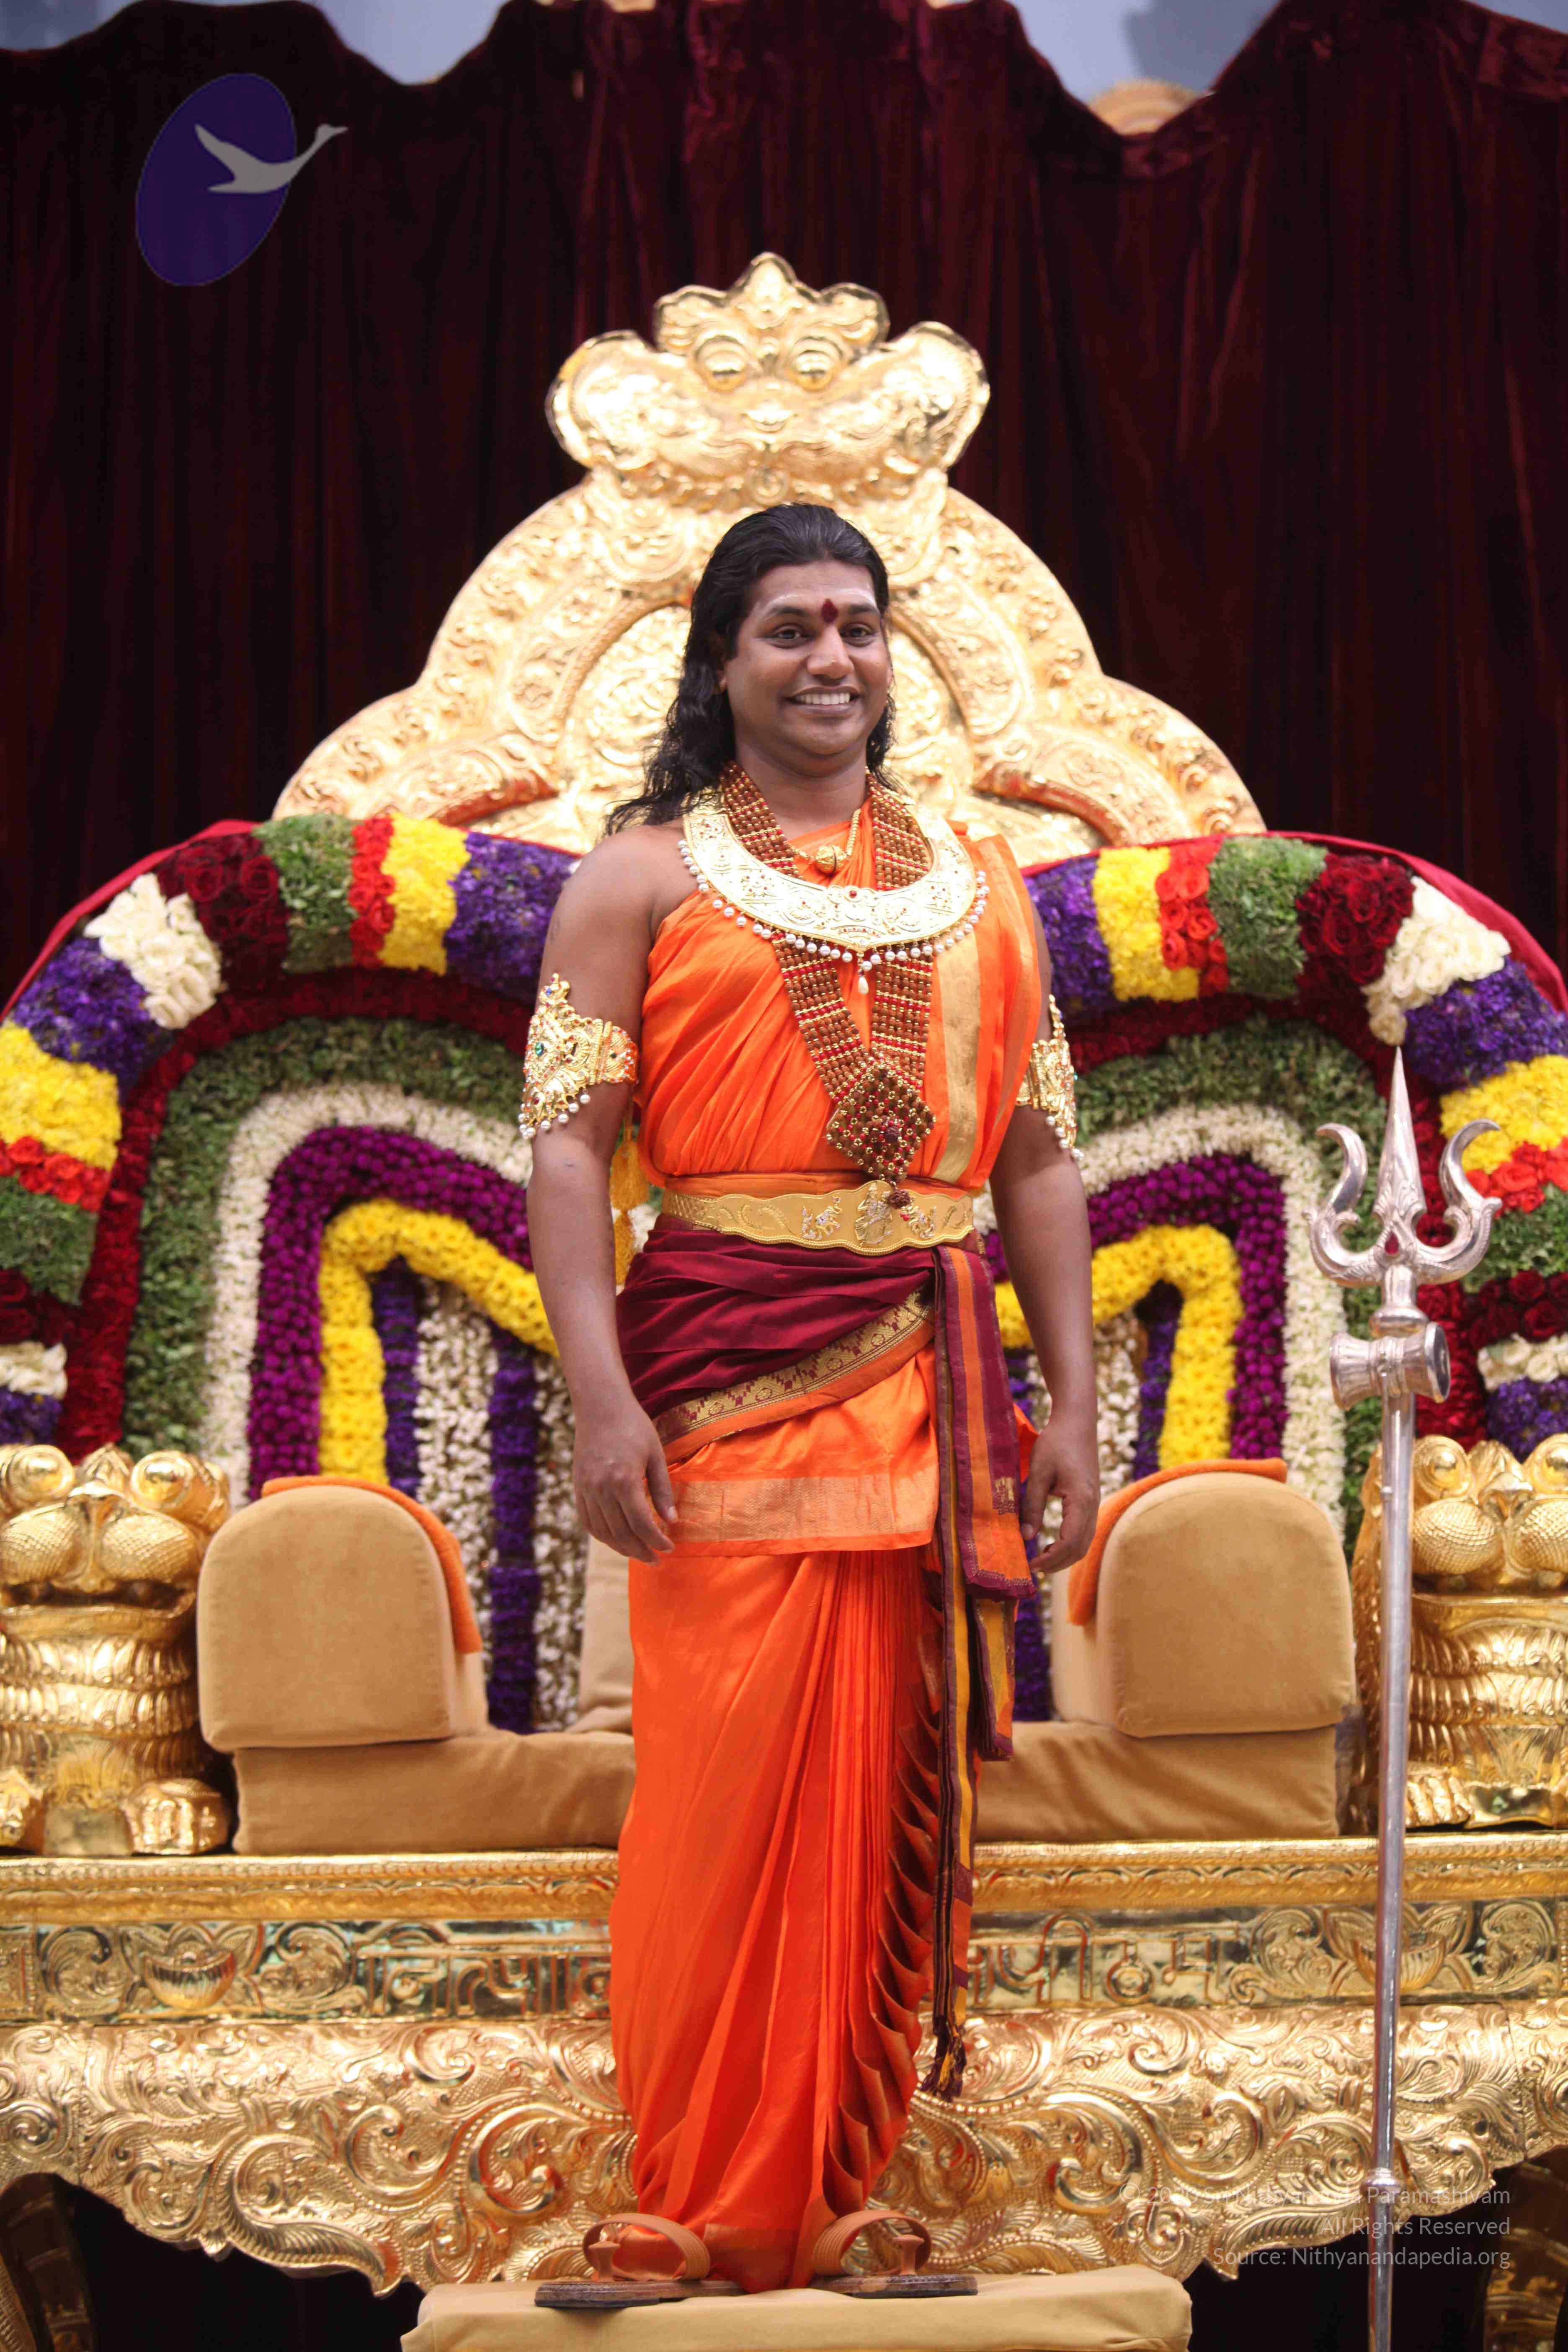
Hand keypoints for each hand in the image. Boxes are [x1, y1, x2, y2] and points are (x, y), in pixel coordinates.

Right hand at [573, 1396, 677, 1559]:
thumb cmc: (633, 1427)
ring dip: (622, 1548)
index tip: (669, 1548)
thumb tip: (672, 1521)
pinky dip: (603, 1536)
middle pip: (621, 1534)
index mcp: (624, 1480)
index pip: (641, 1524)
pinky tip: (617, 1540)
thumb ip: (662, 1490)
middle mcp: (601, 1488)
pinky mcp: (578, 1487)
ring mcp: (586, 1489)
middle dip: (641, 1551)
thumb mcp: (655, 1455)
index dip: (656, 1541)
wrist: (600, 1406)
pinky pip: (588, 1521)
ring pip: (603, 1532)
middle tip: (656, 1559)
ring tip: (639, 1553)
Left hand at [1023, 1416, 1098, 1576]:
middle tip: (1034, 1568)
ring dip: (1065, 1555)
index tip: (1031, 1564)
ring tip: (1042, 1560)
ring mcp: (1095, 1503)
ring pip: (1086, 1541)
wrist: (1077, 1422)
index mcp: (1081, 1499)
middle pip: (1081, 1548)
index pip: (1069, 1542)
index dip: (1050, 1559)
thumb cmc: (1055, 1443)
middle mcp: (1093, 1505)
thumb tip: (1026, 1537)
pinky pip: (1085, 1531)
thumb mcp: (1038, 1473)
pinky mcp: (1091, 1500)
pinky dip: (1071, 1544)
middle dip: (1058, 1563)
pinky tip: (1053, 1544)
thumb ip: (1032, 1506)